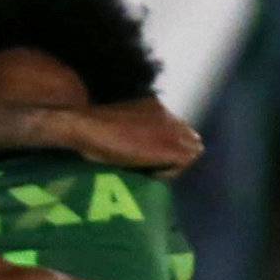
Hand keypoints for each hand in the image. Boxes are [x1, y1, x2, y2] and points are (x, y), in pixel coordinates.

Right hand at [59, 98, 201, 177]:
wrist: (87, 128)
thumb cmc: (90, 131)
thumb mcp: (116, 126)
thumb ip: (133, 130)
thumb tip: (136, 148)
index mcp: (154, 106)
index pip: (177, 128)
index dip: (167, 145)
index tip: (147, 157)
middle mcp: (168, 113)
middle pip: (190, 137)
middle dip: (176, 154)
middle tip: (154, 167)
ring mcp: (172, 129)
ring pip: (192, 149)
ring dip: (174, 163)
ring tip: (151, 170)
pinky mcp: (171, 146)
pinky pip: (185, 162)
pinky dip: (169, 172)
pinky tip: (149, 173)